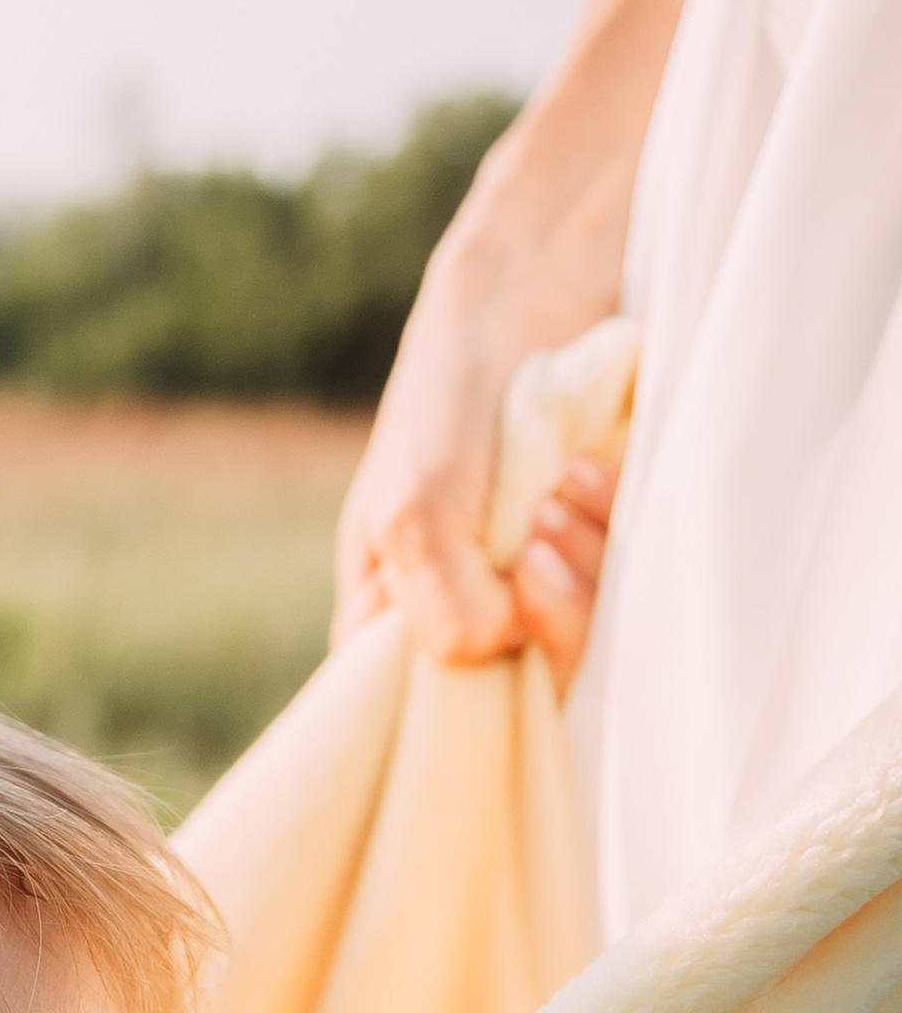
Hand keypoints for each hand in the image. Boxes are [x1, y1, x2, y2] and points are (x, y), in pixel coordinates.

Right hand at [334, 306, 616, 693]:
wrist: (529, 303)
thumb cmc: (447, 402)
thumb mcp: (416, 506)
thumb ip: (437, 598)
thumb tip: (494, 653)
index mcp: (393, 616)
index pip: (418, 710)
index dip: (466, 691)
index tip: (498, 618)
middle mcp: (462, 614)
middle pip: (518, 686)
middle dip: (544, 616)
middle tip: (536, 542)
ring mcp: (529, 589)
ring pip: (577, 640)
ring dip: (580, 565)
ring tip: (560, 487)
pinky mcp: (590, 559)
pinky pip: (619, 590)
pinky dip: (610, 536)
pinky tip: (589, 478)